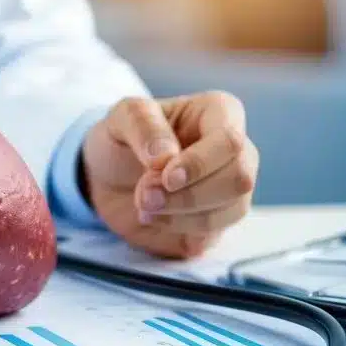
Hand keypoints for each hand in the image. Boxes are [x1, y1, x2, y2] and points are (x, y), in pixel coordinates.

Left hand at [81, 92, 259, 258]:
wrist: (106, 176)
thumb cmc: (121, 138)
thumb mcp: (119, 118)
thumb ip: (143, 126)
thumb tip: (166, 155)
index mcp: (219, 112)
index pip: (230, 140)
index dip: (199, 164)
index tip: (165, 177)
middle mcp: (236, 150)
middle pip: (239, 179)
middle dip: (188, 195)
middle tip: (144, 195)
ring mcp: (231, 188)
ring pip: (233, 209)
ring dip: (181, 214)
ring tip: (143, 205)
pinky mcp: (218, 221)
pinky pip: (216, 233)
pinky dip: (180, 230)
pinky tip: (154, 218)